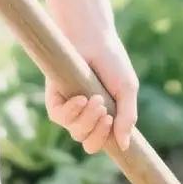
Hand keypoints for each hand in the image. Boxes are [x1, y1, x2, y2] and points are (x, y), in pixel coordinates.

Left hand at [45, 28, 138, 153]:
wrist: (93, 37)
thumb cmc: (112, 61)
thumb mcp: (127, 90)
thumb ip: (127, 118)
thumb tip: (124, 146)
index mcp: (103, 117)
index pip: (102, 142)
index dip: (107, 140)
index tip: (112, 121)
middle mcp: (85, 116)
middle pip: (88, 143)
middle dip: (98, 132)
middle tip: (105, 112)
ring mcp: (70, 109)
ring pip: (76, 132)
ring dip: (87, 120)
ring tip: (96, 99)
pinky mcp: (55, 99)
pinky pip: (59, 118)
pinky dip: (71, 112)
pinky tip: (80, 98)